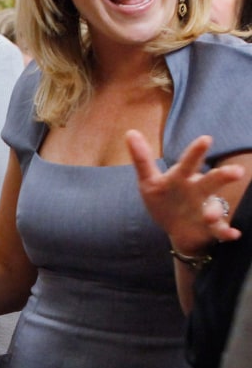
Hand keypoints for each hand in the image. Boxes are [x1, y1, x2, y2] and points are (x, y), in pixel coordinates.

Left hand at [125, 129, 243, 254]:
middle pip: (210, 182)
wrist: (178, 228)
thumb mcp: (150, 180)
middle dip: (222, 177)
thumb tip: (130, 132)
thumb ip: (142, 158)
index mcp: (183, 178)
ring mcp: (206, 210)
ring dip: (215, 211)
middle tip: (237, 172)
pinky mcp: (210, 228)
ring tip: (210, 216)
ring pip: (215, 208)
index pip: (189, 163)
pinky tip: (233, 235)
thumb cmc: (165, 198)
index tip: (206, 139)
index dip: (196, 152)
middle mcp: (198, 191)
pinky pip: (220, 231)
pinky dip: (227, 233)